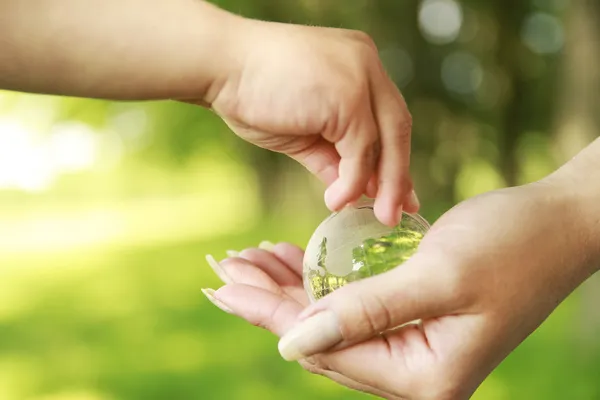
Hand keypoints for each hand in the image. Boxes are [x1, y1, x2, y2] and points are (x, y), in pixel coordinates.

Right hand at [0, 0, 414, 225]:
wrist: (208, 61)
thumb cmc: (250, 92)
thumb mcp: (301, 130)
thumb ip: (331, 154)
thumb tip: (347, 192)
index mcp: (358, 73)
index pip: (390, 125)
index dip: (395, 166)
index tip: (396, 201)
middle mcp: (365, 65)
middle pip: (396, 130)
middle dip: (395, 178)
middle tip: (396, 217)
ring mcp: (357, 70)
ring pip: (385, 136)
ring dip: (377, 180)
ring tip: (370, 217)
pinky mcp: (342, 83)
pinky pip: (361, 137)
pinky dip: (354, 172)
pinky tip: (338, 199)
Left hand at [203, 174, 599, 398]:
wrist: (560, 222)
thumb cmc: (512, 245)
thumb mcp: (438, 277)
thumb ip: (366, 314)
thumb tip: (292, 347)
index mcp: (423, 377)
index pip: (325, 346)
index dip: (267, 315)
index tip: (222, 287)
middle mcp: (416, 371)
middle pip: (321, 337)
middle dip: (269, 301)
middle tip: (223, 270)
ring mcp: (415, 345)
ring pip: (333, 320)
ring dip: (290, 289)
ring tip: (248, 262)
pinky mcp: (416, 317)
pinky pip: (356, 303)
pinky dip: (322, 280)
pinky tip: (292, 259)